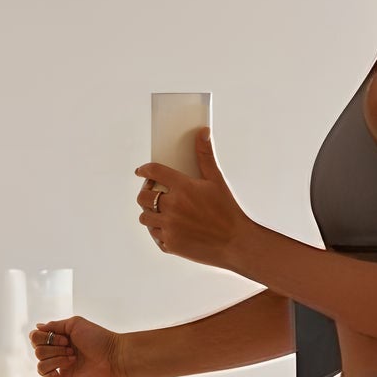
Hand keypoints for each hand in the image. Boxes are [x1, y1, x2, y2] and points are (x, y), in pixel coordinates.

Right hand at [33, 314, 125, 376]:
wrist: (113, 358)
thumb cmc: (99, 339)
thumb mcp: (75, 324)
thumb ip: (54, 325)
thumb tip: (37, 327)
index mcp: (59, 339)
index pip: (36, 338)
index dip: (46, 337)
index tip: (64, 338)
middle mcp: (58, 352)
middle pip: (37, 351)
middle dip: (54, 348)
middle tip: (72, 349)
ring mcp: (60, 367)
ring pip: (40, 365)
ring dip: (56, 360)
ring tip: (73, 359)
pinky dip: (49, 375)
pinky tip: (60, 372)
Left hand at [134, 125, 256, 273]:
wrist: (235, 243)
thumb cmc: (228, 210)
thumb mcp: (217, 180)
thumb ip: (205, 156)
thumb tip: (203, 131)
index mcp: (183, 187)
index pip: (154, 172)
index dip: (144, 170)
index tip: (141, 171)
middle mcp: (172, 207)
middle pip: (142, 196)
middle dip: (145, 193)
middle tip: (153, 193)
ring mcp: (169, 227)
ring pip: (144, 217)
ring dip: (150, 213)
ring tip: (160, 211)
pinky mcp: (170, 244)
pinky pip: (155, 235)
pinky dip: (160, 231)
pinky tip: (170, 228)